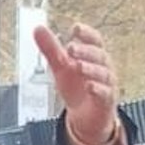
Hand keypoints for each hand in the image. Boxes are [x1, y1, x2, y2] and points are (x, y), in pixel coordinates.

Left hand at [35, 23, 119, 144]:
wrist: (85, 117)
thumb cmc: (76, 88)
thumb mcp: (60, 67)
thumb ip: (51, 48)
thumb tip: (38, 28)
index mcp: (94, 56)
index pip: (95, 40)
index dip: (87, 34)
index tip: (76, 27)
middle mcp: (103, 68)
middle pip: (99, 56)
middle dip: (85, 51)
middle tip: (70, 48)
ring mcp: (107, 84)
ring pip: (103, 74)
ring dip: (91, 68)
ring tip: (77, 65)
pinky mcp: (106, 101)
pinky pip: (105, 93)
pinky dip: (98, 89)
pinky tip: (89, 86)